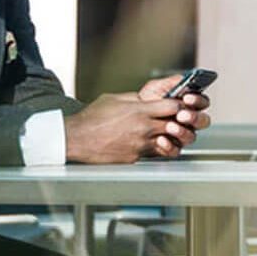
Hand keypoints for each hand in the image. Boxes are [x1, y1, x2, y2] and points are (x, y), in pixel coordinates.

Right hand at [65, 93, 182, 163]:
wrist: (78, 139)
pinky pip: (152, 152)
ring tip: (160, 132)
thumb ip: (134, 99)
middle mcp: (144, 128)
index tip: (176, 105)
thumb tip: (146, 98)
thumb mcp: (113, 99)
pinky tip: (144, 142)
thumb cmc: (91, 119)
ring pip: (168, 141)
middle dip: (177, 122)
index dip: (178, 105)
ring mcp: (141, 145)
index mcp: (140, 111)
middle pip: (176, 125)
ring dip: (167, 137)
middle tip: (174, 120)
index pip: (173, 106)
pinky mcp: (135, 157)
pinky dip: (152, 147)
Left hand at [138, 75, 211, 155]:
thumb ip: (173, 82)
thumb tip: (186, 79)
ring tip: (171, 126)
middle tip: (182, 114)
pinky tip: (161, 139)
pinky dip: (169, 146)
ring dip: (182, 132)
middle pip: (202, 121)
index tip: (187, 97)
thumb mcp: (157, 87)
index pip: (202, 102)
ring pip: (191, 137)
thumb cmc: (145, 101)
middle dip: (194, 117)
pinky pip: (175, 150)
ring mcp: (181, 135)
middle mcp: (188, 121)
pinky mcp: (170, 147)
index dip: (197, 100)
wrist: (128, 116)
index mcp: (189, 105)